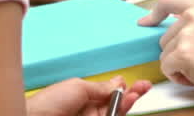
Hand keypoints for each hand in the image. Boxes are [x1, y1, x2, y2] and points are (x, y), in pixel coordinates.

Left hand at [27, 75, 151, 115]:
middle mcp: (88, 110)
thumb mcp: (78, 87)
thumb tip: (118, 82)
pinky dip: (122, 112)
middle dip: (131, 94)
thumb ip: (101, 87)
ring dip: (129, 102)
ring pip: (116, 113)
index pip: (107, 92)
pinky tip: (128, 102)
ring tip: (138, 92)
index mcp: (82, 96)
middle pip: (115, 103)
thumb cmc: (49, 103)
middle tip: (144, 86)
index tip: (132, 82)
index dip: (121, 87)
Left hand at [139, 0, 193, 110]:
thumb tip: (164, 25)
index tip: (146, 22)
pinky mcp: (183, 52)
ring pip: (164, 52)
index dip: (154, 13)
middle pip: (164, 35)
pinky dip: (177, 76)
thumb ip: (193, 21)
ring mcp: (188, 32)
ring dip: (177, 64)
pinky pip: (166, 67)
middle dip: (176, 51)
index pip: (167, 0)